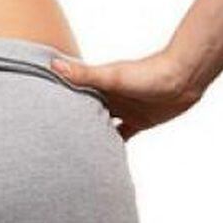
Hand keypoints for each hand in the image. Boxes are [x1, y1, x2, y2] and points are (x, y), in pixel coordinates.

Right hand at [51, 49, 204, 140]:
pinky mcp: (138, 121)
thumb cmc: (148, 73)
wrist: (183, 79)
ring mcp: (123, 110)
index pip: (73, 94)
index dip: (58, 104)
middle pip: (85, 112)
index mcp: (98, 86)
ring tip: (73, 151)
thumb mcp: (112, 77)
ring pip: (101, 125)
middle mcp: (109, 97)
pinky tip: (104, 157)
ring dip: (92, 134)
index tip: (38, 114)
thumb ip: (84, 74)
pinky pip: (122, 135)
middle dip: (72, 123)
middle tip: (51, 140)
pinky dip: (114, 145)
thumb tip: (53, 64)